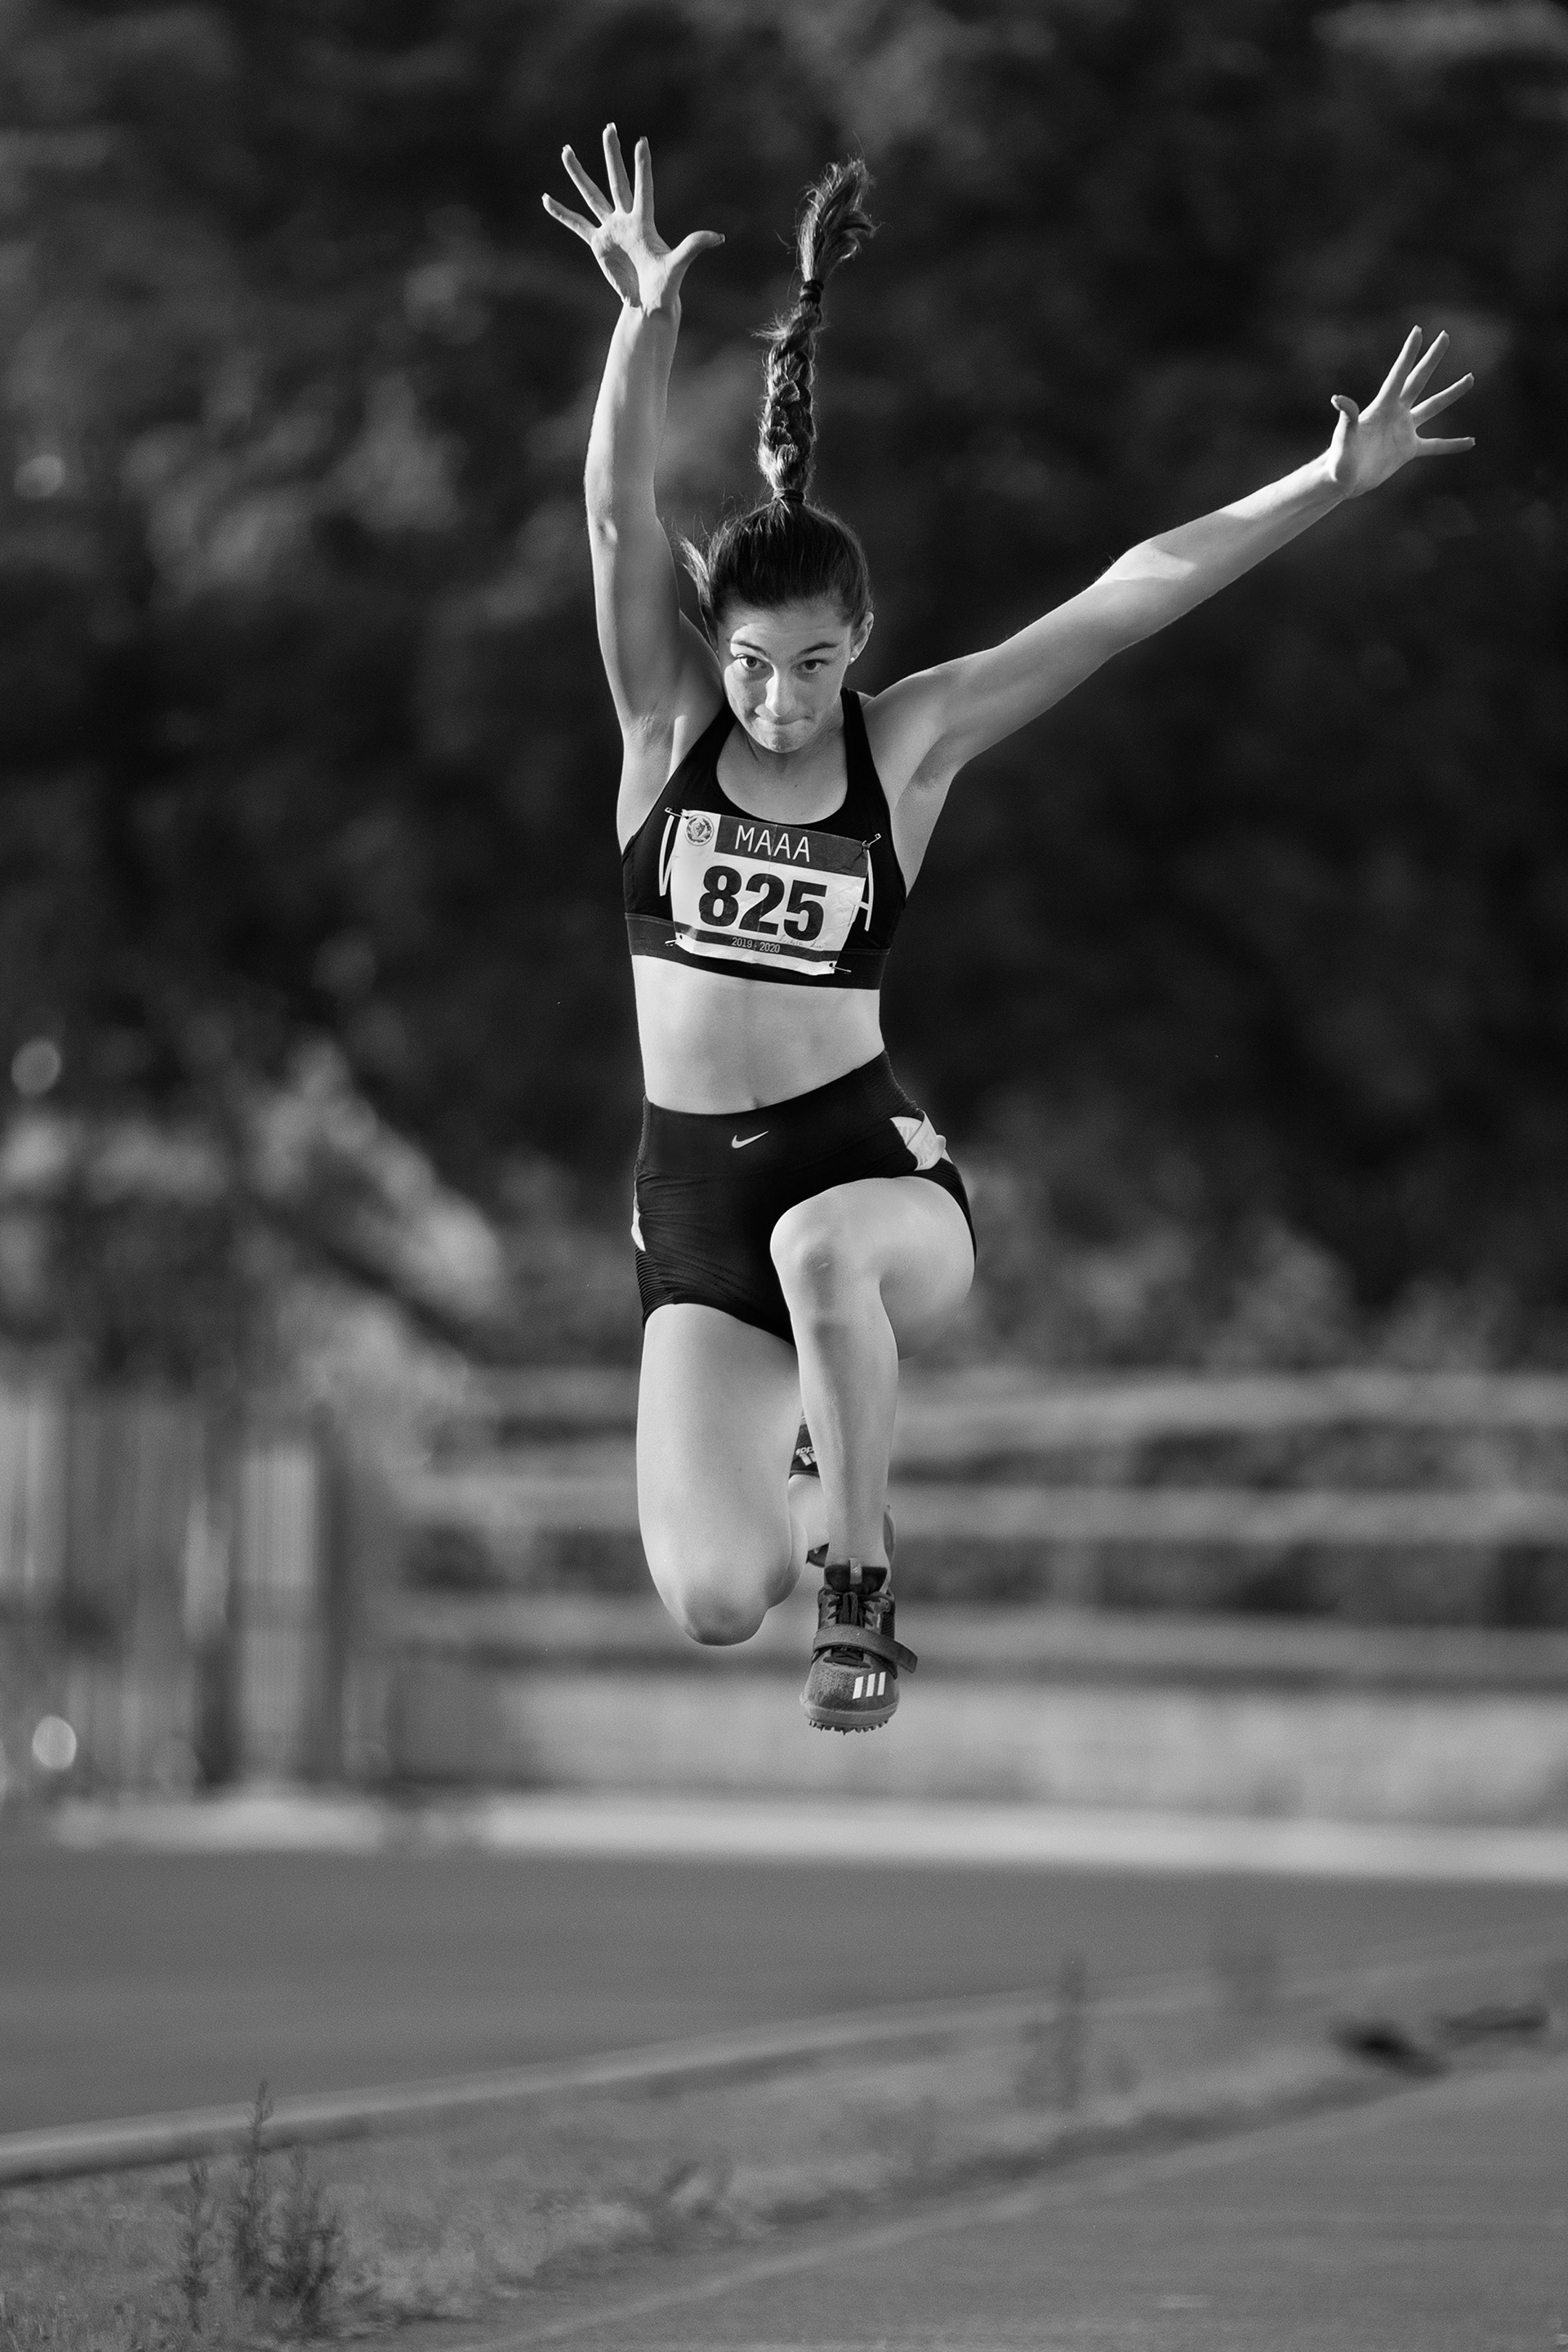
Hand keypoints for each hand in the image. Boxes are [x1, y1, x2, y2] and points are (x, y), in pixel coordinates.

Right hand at [543, 125, 722, 313]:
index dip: (643, 167)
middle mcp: (626, 219)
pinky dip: (561, 213)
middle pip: (617, 180)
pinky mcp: (598, 243)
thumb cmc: (666, 285)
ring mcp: (611, 229)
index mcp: (644, 222)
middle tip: (609, 127)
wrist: (650, 301)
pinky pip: (576, 224)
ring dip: (578, 173)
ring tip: (566, 151)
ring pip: (592, 195)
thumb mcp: (679, 265)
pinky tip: (546, 199)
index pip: (644, 189)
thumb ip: (694, 247)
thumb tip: (719, 237)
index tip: (642, 141)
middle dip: (612, 155)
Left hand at [1326, 327, 1474, 497]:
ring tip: (1470, 379)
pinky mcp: (1408, 450)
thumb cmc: (1338, 460)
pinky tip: (1470, 442)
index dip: (1409, 353)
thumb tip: (1338, 399)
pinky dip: (1451, 445)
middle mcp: (1396, 413)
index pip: (1399, 374)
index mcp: (1382, 407)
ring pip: (1432, 407)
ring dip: (1451, 394)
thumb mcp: (1344, 438)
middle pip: (1418, 380)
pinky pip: (1435, 445)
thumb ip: (1347, 418)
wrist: (1342, 481)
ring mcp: (1404, 430)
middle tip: (1445, 336)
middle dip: (1432, 358)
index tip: (1419, 330)